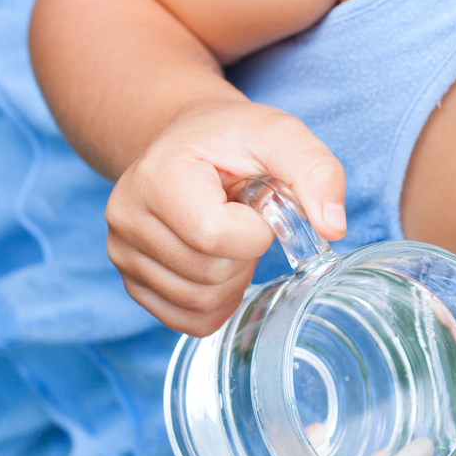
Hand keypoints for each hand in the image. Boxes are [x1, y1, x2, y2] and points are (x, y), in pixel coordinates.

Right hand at [106, 99, 346, 335]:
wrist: (189, 141)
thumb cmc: (234, 139)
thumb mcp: (280, 135)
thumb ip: (315, 171)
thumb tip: (333, 227)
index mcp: (158, 176)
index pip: (215, 236)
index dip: (255, 231)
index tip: (256, 204)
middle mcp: (126, 216)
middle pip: (208, 274)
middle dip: (245, 254)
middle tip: (242, 217)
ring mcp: (122, 253)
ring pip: (199, 303)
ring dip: (233, 279)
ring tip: (229, 236)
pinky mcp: (131, 280)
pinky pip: (188, 320)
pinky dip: (217, 302)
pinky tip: (219, 263)